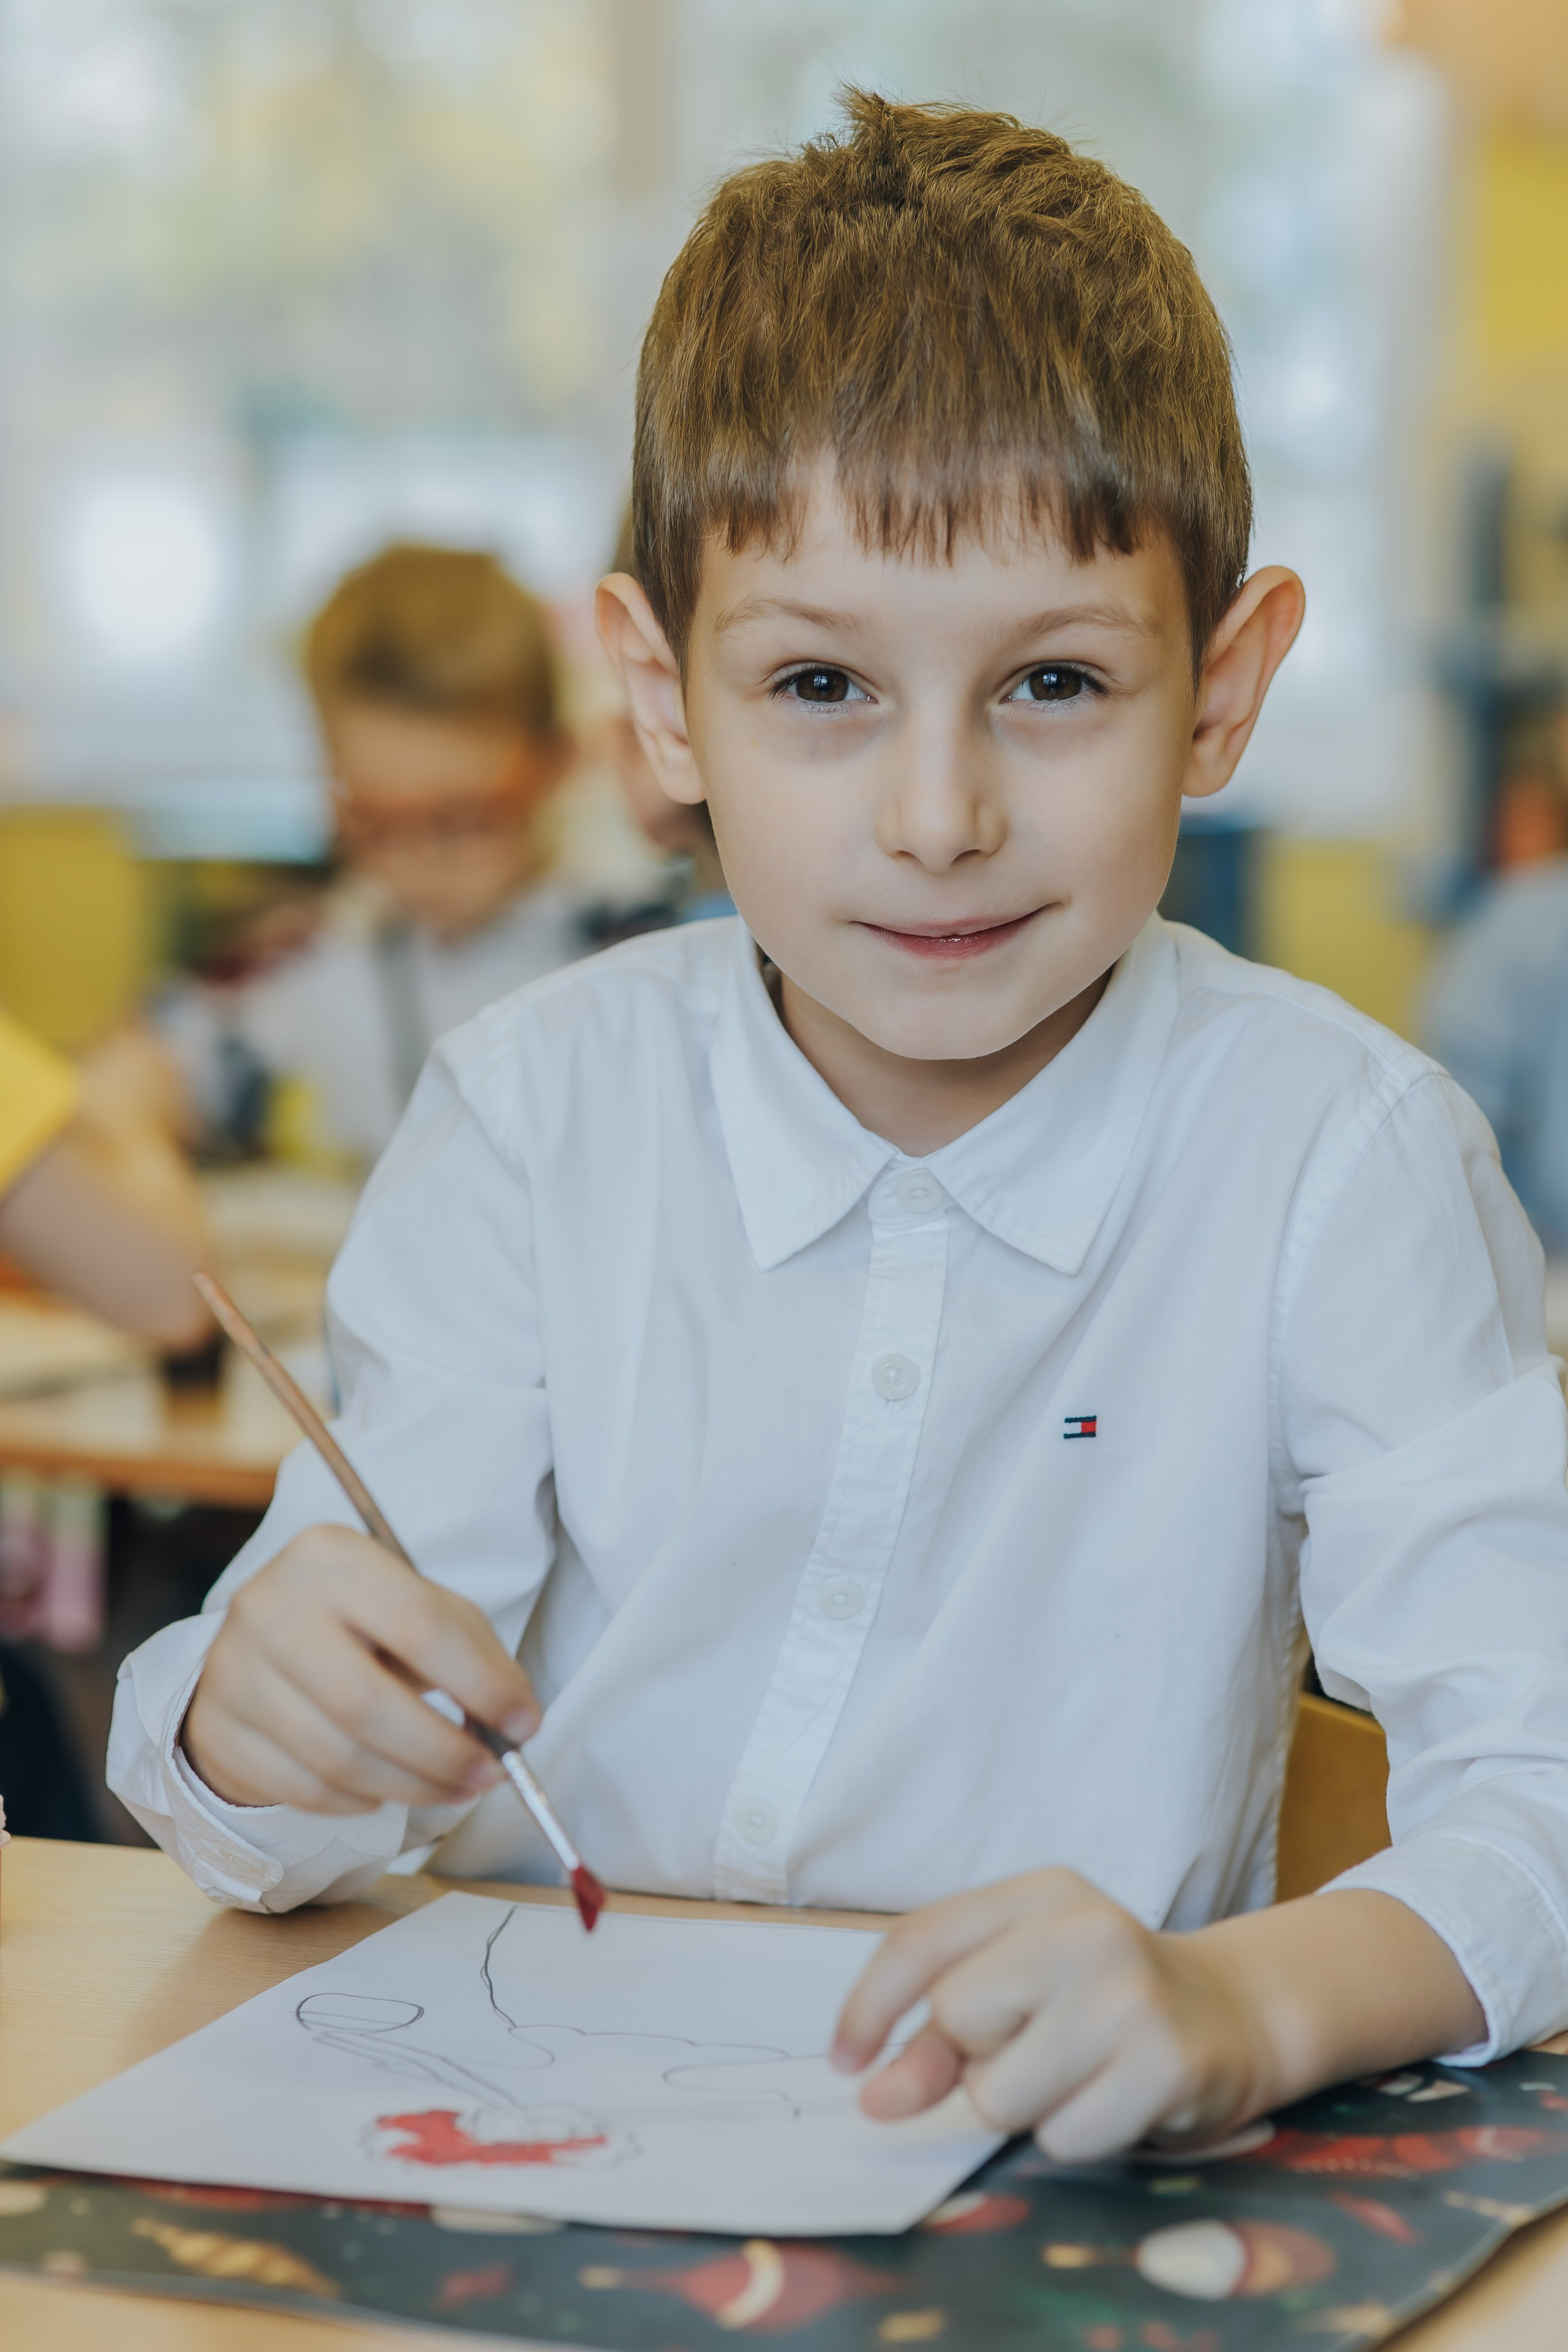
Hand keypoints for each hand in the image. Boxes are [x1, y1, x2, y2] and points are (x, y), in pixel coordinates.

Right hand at [183, 1526, 540, 1814]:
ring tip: (451, 1788)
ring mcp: (233, 1670)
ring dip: (409, 1786)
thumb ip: (475, 1656)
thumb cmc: (363, 1625)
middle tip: (488, 1777)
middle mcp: (270, 1606)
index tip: (524, 1725)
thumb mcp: (421, 1609)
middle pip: (366, 1702)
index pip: (418, 1625)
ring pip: (335, 1756)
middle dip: (441, 1752)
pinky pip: (301, 1788)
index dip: (480, 1683)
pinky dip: (358, 1801)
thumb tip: (519, 1722)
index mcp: (330, 1557)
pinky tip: (386, 1791)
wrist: (264, 1643)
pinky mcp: (217, 1729)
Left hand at [831, 1869, 1267, 2161]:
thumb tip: (878, 2095)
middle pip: (957, 2016)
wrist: (1234, 2014)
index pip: (921, 1938)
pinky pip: (1062, 2137)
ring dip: (1025, 2106)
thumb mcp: (1026, 1981)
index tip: (847, 2061)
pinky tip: (1114, 2099)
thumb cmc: (1105, 1998)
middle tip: (1032, 2047)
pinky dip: (1075, 2136)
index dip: (869, 2004)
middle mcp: (1087, 1929)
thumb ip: (945, 2027)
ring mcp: (1130, 1996)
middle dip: (974, 2056)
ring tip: (1077, 2073)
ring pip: (1000, 2092)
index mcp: (1043, 1891)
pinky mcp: (1165, 2066)